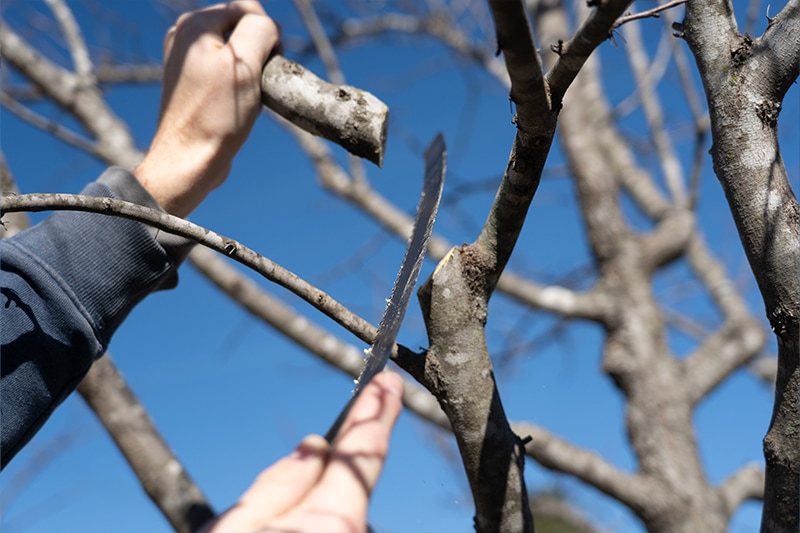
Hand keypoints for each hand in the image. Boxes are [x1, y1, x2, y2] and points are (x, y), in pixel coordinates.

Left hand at [134, 1, 279, 216]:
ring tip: (244, 99)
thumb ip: (259, 29)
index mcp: (195, 25)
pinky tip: (236, 107)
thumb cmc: (217, 116)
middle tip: (254, 86)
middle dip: (258, 55)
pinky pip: (227, 72)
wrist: (189, 160)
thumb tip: (267, 25)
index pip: (248, 9)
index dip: (267, 36)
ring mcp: (186, 60)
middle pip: (242, 29)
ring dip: (251, 73)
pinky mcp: (192, 83)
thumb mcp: (246, 65)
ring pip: (238, 53)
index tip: (265, 68)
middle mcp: (185, 37)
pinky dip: (240, 86)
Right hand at [198, 372, 403, 532]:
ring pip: (339, 506)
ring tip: (288, 490)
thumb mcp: (237, 529)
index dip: (375, 411)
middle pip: (351, 479)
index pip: (364, 451)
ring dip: (323, 490)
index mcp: (332, 518)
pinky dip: (316, 513)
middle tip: (383, 392)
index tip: (389, 382)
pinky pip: (333, 526)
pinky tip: (294, 516)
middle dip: (350, 445)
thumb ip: (278, 485)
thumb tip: (314, 447)